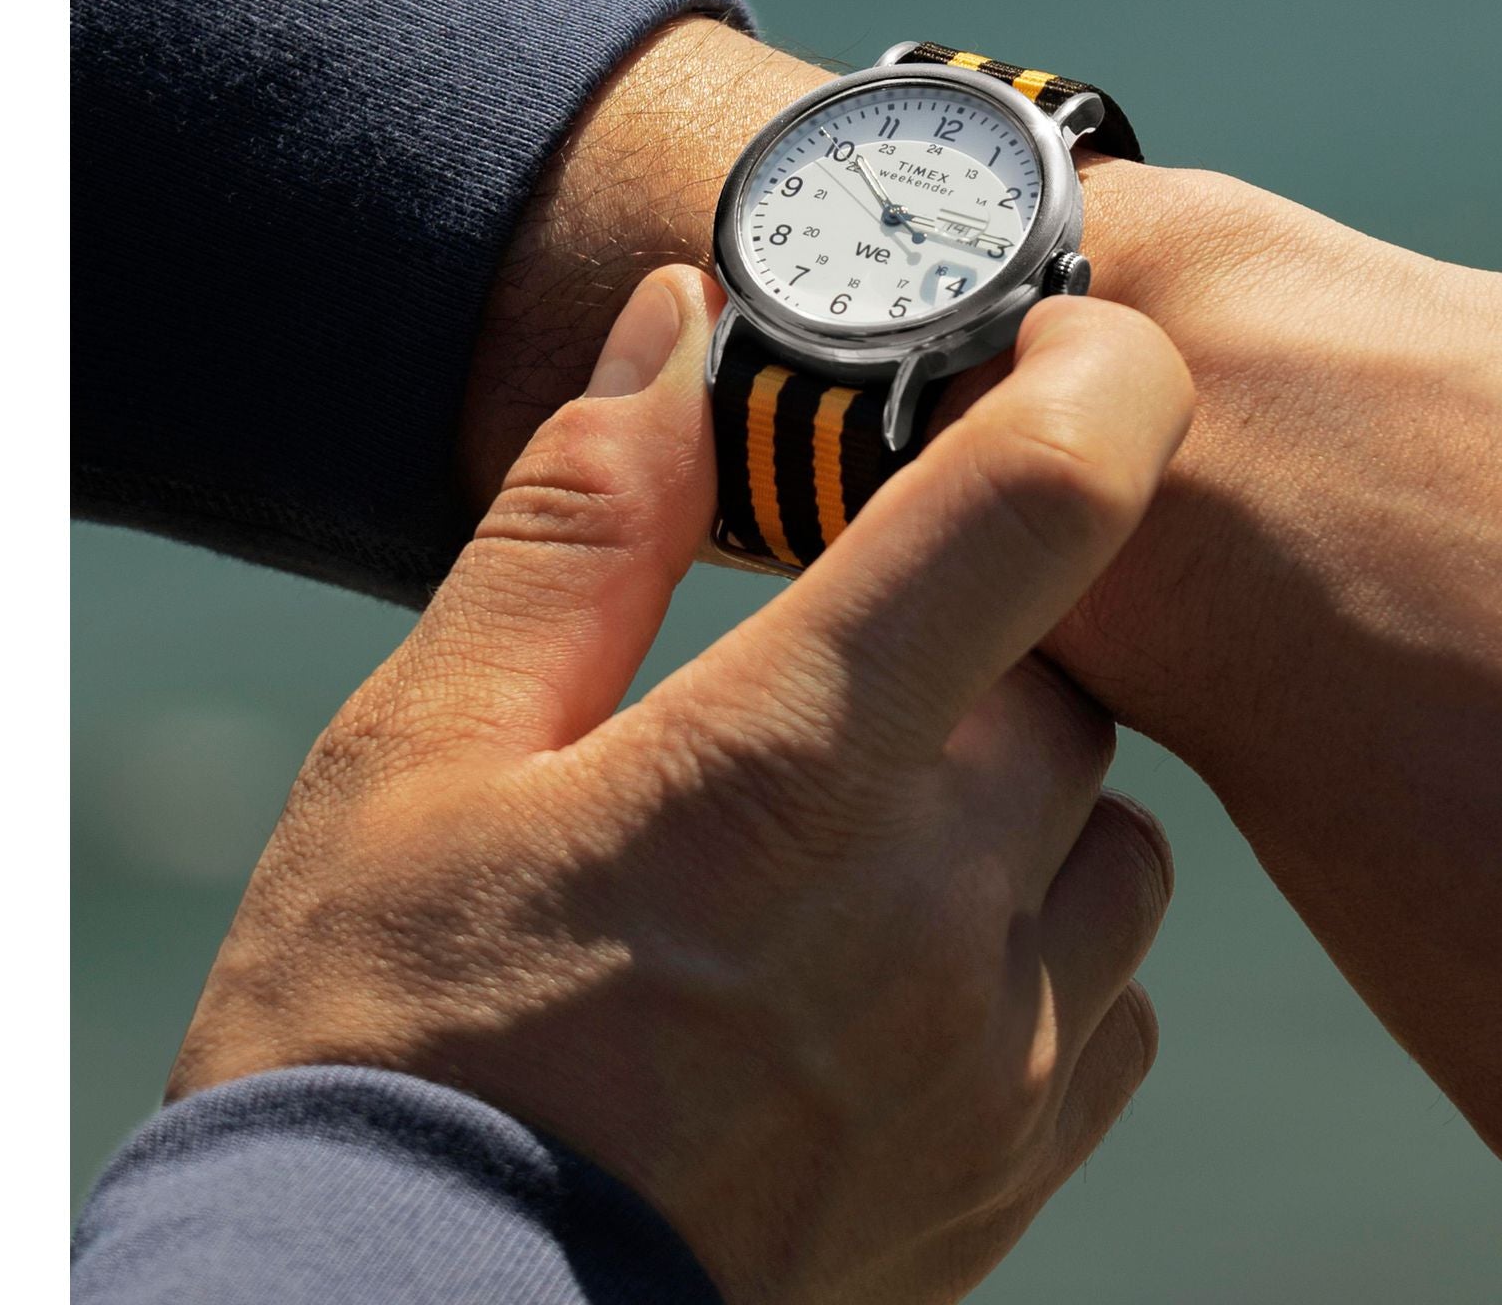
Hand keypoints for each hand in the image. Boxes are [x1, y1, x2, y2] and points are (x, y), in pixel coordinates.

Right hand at [458, 19, 1501, 1243]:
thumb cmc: (387, 1032)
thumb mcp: (428, 745)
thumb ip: (582, 519)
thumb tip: (686, 328)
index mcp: (784, 766)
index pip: (1042, 504)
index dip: (1091, 380)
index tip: (1060, 349)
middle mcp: (935, 912)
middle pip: (1072, 670)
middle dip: (969, 642)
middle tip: (819, 684)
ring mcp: (995, 1063)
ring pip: (1112, 829)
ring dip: (1012, 794)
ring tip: (837, 844)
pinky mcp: (1014, 1173)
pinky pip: (1114, 988)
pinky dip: (1036, 940)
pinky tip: (886, 968)